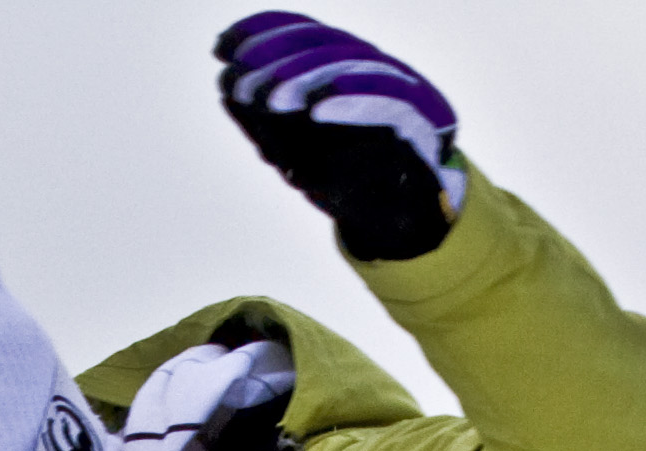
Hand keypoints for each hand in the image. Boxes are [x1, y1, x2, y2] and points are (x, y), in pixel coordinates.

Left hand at [214, 16, 465, 260]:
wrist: (402, 224)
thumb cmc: (350, 184)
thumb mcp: (296, 154)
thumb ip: (266, 123)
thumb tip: (226, 88)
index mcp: (345, 68)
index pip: (303, 34)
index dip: (263, 30)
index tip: (223, 45)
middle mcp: (372, 69)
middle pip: (323, 44)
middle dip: (277, 56)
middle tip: (241, 78)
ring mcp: (399, 89)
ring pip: (354, 64)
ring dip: (308, 76)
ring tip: (270, 95)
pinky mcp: (421, 120)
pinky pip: (389, 102)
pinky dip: (353, 101)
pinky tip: (317, 108)